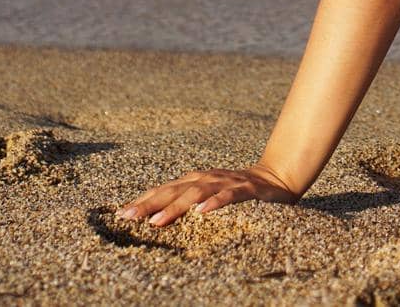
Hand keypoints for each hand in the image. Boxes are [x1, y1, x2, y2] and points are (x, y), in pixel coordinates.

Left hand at [116, 164, 299, 226]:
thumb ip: (189, 202)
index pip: (165, 189)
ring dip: (176, 206)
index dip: (143, 199)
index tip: (121, 213)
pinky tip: (201, 213)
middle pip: (174, 189)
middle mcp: (208, 178)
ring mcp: (227, 182)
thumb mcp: (211, 196)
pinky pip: (229, 196)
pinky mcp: (246, 190)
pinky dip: (215, 203)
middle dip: (150, 202)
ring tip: (157, 221)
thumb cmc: (238, 193)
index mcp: (197, 180)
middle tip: (129, 216)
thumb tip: (156, 218)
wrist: (278, 179)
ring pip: (197, 192)